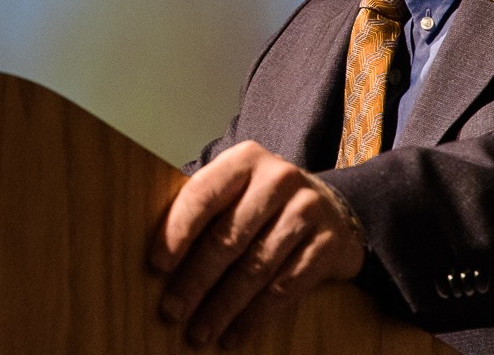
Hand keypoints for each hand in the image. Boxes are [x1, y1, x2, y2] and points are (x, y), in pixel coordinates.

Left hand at [151, 141, 364, 348]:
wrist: (336, 209)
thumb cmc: (267, 203)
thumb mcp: (238, 190)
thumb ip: (206, 210)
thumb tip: (157, 257)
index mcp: (245, 160)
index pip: (204, 194)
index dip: (177, 231)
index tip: (157, 265)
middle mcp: (279, 179)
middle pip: (229, 237)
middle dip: (196, 280)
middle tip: (173, 310)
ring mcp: (308, 210)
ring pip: (256, 268)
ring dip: (223, 307)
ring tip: (200, 332)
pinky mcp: (329, 244)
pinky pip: (285, 287)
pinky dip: (255, 316)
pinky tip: (235, 334)